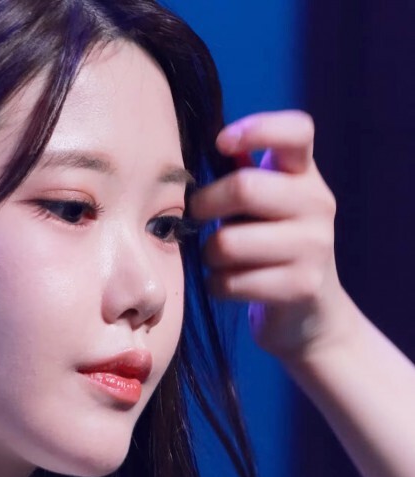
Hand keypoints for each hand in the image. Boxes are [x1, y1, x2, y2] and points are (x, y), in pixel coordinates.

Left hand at [188, 110, 349, 363]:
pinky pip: (231, 282)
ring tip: (215, 259)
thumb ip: (243, 180)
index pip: (297, 131)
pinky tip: (225, 285)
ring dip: (208, 254)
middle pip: (244, 188)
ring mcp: (315, 246)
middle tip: (195, 216)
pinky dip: (216, 286)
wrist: (309, 316)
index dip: (258, 128)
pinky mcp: (301, 286)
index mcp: (307, 175)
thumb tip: (190, 161)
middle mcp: (318, 204)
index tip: (222, 144)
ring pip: (229, 242)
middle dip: (204, 205)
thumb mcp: (266, 208)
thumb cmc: (271, 251)